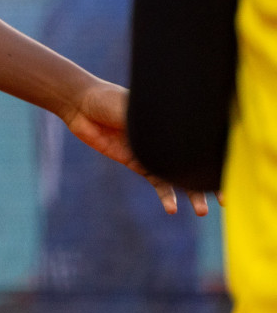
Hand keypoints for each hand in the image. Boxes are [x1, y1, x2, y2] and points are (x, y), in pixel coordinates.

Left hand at [64, 79, 211, 216]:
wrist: (80, 105)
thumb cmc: (108, 100)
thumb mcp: (133, 111)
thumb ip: (152, 127)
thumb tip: (178, 140)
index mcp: (171, 120)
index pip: (201, 139)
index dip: (218, 157)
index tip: (231, 173)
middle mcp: (166, 137)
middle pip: (194, 161)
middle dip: (209, 181)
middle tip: (223, 200)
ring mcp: (153, 150)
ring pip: (179, 175)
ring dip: (191, 195)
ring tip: (201, 212)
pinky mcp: (136, 160)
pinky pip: (157, 181)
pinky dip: (166, 195)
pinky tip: (171, 209)